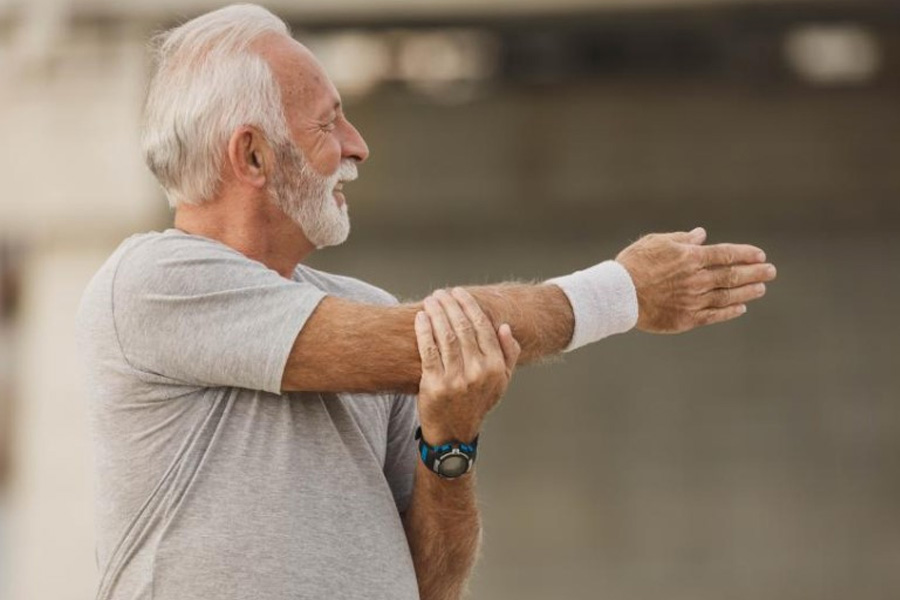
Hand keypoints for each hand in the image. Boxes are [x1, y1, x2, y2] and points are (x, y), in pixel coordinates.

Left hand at [415, 288, 520, 444]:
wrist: (454, 433)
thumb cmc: (477, 403)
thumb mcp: (501, 382)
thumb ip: (508, 354)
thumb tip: (504, 327)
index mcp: (496, 368)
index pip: (483, 327)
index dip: (470, 306)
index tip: (459, 293)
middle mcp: (478, 373)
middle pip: (463, 328)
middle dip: (451, 305)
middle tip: (441, 293)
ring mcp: (455, 379)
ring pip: (445, 336)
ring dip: (437, 313)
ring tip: (431, 300)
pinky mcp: (434, 385)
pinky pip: (428, 351)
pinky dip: (424, 331)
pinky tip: (421, 318)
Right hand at [615, 227, 776, 332]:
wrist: (618, 295)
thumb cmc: (634, 264)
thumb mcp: (656, 242)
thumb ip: (682, 239)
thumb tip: (701, 234)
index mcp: (690, 257)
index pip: (726, 254)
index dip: (746, 254)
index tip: (761, 255)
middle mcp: (697, 279)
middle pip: (733, 275)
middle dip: (755, 272)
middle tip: (771, 272)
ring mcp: (693, 300)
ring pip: (728, 295)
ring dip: (747, 291)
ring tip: (761, 288)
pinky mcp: (686, 318)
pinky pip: (714, 315)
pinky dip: (729, 311)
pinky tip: (740, 307)